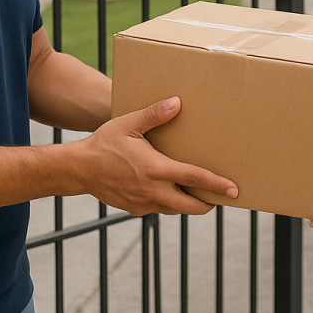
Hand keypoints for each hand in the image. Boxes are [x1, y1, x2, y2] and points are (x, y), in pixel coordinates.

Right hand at [78, 97, 237, 215]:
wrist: (78, 169)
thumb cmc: (104, 143)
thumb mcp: (129, 123)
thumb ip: (154, 114)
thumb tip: (177, 102)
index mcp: (156, 169)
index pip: (194, 179)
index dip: (216, 186)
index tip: (234, 190)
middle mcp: (153, 191)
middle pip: (191, 207)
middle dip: (209, 204)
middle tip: (221, 196)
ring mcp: (144, 203)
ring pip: (176, 210)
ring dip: (188, 204)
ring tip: (198, 193)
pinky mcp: (135, 209)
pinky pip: (159, 208)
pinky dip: (169, 202)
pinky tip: (169, 190)